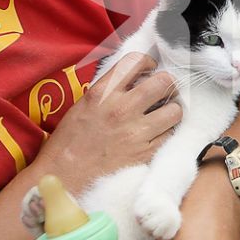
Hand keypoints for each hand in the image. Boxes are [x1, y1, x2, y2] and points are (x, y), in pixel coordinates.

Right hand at [37, 52, 179, 190]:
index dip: (148, 62)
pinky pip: (171, 135)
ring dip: (172, 110)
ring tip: (164, 114)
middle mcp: (121, 109)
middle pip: (164, 82)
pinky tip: (158, 134)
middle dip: (167, 84)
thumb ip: (108, 90)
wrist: (65, 178)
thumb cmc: (69, 143)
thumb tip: (133, 79)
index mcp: (102, 93)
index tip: (150, 68)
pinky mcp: (146, 153)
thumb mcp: (83, 106)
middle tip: (163, 91)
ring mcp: (136, 132)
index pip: (136, 62)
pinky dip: (167, 132)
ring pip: (175, 110)